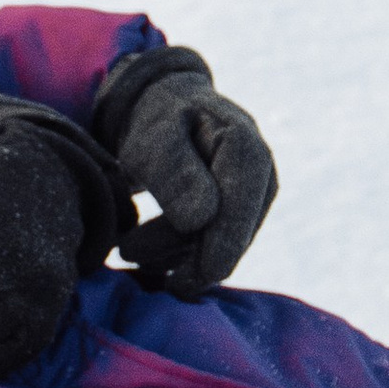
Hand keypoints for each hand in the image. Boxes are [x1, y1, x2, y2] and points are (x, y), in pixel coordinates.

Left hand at [93, 49, 276, 297]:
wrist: (167, 106)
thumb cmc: (158, 118)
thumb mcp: (155, 137)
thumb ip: (174, 172)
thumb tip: (201, 218)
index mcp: (246, 149)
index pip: (239, 210)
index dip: (217, 249)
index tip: (185, 281)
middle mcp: (261, 176)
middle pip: (230, 236)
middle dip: (183, 255)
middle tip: (126, 253)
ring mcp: (254, 198)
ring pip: (220, 246)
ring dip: (174, 256)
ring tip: (127, 248)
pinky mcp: (239, 214)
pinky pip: (214, 247)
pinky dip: (180, 255)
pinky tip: (148, 254)